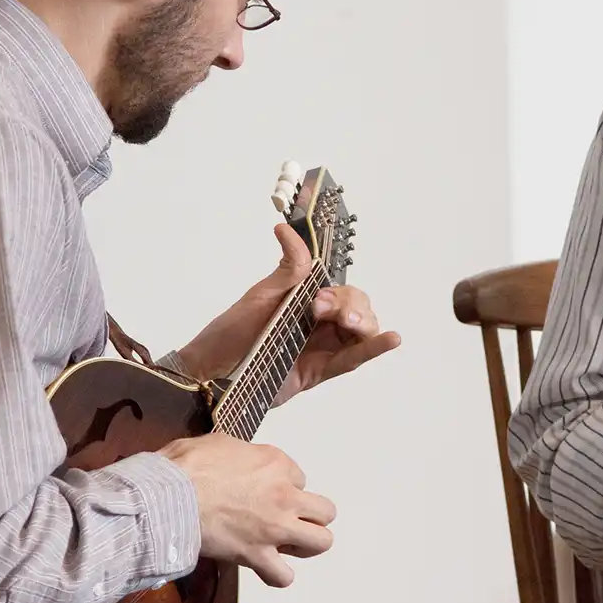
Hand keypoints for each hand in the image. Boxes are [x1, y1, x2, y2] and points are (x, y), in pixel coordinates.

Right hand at [160, 433, 334, 586]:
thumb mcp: (221, 443)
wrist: (167, 497)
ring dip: (306, 543)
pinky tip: (267, 566)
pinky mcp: (256, 556)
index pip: (300, 478)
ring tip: (287, 543)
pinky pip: (283, 576)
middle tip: (288, 518)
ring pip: (321, 542)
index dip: (284, 485)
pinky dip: (277, 574)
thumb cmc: (187, 465)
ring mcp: (275, 528)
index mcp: (277, 463)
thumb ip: (243, 455)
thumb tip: (240, 463)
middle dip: (310, 515)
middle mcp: (285, 495)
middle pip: (326, 511)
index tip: (263, 491)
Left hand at [179, 223, 401, 404]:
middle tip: (320, 311)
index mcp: (306, 299)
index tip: (319, 298)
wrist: (211, 372)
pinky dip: (375, 348)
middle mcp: (319, 322)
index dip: (338, 291)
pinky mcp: (321, 371)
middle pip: (357, 306)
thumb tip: (287, 229)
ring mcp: (323, 346)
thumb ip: (288, 269)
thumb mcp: (261, 295)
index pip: (340, 286)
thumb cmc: (230, 333)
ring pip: (361, 330)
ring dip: (363, 322)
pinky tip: (391, 339)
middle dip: (348, 305)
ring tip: (351, 323)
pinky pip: (353, 359)